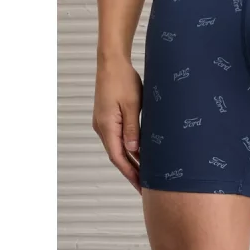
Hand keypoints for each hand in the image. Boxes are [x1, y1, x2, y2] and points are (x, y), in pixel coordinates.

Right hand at [92, 56, 142, 192]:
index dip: (130, 173)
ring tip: (146, 174)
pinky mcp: (109, 117)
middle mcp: (103, 127)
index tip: (141, 186)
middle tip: (146, 186)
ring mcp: (105, 122)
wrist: (112, 62)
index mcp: (107, 126)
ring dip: (131, 160)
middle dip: (132, 171)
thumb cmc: (123, 80)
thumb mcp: (132, 105)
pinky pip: (119, 137)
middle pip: (118, 156)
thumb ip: (132, 128)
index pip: (119, 157)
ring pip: (119, 147)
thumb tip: (133, 150)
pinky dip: (130, 147)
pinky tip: (141, 153)